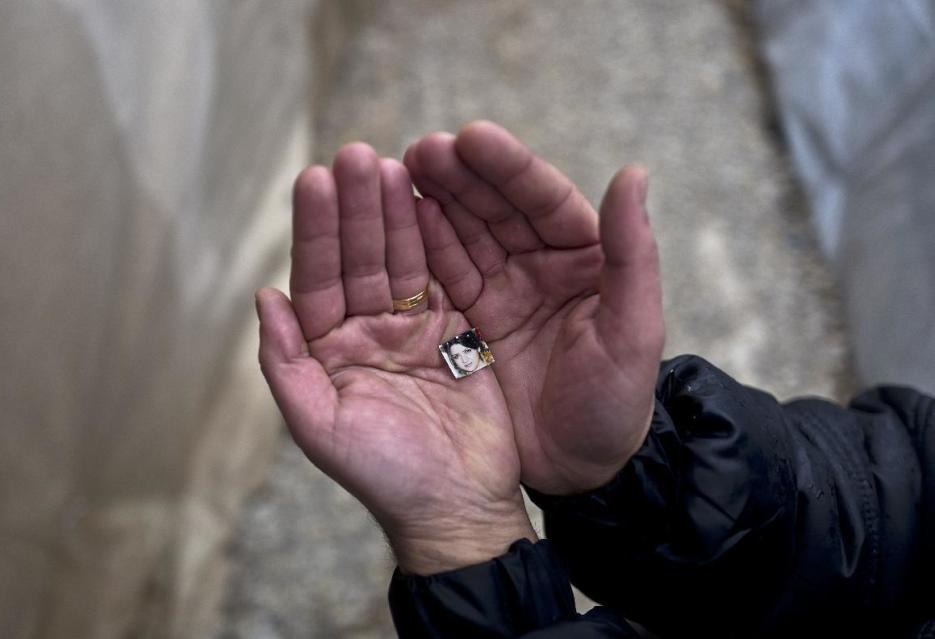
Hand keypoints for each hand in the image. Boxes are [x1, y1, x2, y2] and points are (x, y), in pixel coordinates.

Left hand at [256, 144, 534, 574]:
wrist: (457, 505)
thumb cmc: (385, 476)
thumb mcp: (322, 427)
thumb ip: (286, 364)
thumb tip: (264, 295)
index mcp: (327, 350)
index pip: (317, 277)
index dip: (314, 230)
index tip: (314, 178)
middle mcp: (365, 331)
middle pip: (359, 257)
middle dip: (356, 208)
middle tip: (358, 155)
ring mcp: (413, 328)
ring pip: (402, 259)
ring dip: (396, 214)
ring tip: (393, 165)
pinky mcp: (456, 330)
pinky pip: (446, 276)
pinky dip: (439, 240)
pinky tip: (433, 201)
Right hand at [404, 122, 663, 494]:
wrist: (584, 470)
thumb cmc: (618, 404)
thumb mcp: (633, 333)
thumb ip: (633, 253)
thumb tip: (635, 171)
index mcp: (585, 257)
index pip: (545, 200)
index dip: (509, 168)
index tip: (471, 138)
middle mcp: (540, 265)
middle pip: (496, 208)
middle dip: (460, 176)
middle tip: (419, 150)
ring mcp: (502, 290)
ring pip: (463, 234)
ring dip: (432, 202)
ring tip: (393, 173)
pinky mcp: (470, 321)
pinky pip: (442, 275)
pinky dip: (420, 248)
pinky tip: (398, 223)